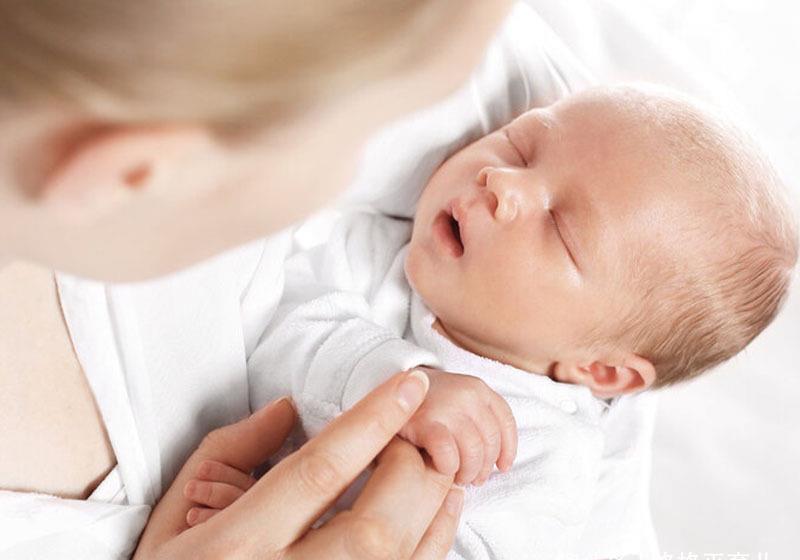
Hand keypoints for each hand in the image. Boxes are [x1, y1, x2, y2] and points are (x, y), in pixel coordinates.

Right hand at [133, 370, 464, 558]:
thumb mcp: (170, 519)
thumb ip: (228, 454)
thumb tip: (287, 412)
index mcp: (236, 547)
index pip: (316, 472)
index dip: (371, 422)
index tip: (409, 385)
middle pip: (373, 525)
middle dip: (410, 469)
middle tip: (418, 433)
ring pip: (400, 559)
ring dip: (433, 505)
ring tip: (440, 464)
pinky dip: (434, 544)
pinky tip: (440, 512)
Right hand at [399, 368, 516, 485]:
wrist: (385, 387)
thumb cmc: (426, 402)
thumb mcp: (458, 399)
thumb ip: (479, 420)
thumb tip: (500, 462)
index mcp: (477, 388)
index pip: (505, 423)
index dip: (507, 449)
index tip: (502, 467)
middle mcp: (466, 394)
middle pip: (490, 442)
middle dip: (483, 467)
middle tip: (472, 478)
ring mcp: (445, 407)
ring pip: (473, 453)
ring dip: (467, 472)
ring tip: (457, 477)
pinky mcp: (424, 423)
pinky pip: (449, 455)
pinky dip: (448, 467)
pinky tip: (440, 467)